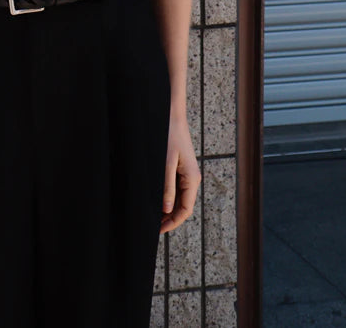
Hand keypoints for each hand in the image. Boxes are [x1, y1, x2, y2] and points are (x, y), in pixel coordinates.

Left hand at [160, 111, 200, 234]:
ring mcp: (187, 173)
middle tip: (152, 226)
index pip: (185, 210)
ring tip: (152, 215)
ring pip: (179, 198)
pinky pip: (176, 188)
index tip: (158, 230)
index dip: (172, 223)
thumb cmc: (169, 136)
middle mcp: (192, 178)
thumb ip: (167, 186)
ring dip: (168, 208)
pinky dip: (167, 197)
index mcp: (192, 179)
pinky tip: (156, 199)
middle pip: (183, 206)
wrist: (171, 114)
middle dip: (169, 218)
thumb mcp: (166, 162)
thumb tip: (167, 210)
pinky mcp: (181, 167)